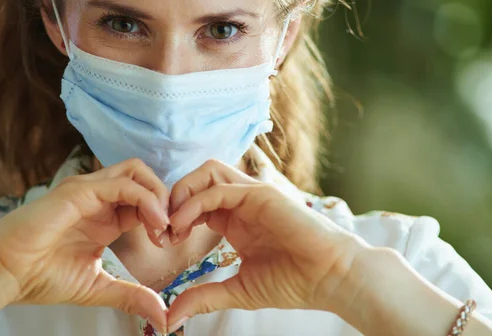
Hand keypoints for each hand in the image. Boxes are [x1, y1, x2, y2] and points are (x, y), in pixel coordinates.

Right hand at [0, 158, 170, 331]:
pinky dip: (146, 199)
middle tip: (171, 230)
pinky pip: (123, 184)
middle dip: (166, 199)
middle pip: (144, 178)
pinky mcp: (79, 191)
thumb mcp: (98, 287)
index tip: (169, 241)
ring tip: (163, 226)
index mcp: (105, 216)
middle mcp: (98, 198)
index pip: (145, 199)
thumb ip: (131, 295)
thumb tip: (163, 316)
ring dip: (158, 195)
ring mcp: (88, 191)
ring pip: (137, 172)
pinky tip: (153, 224)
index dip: (163, 215)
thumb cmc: (40, 277)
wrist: (3, 274)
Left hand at [166, 160, 369, 331]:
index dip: (174, 216)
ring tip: (172, 223)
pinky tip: (184, 224)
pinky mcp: (261, 194)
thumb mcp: (238, 290)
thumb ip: (203, 297)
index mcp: (234, 219)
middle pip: (197, 179)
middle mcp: (241, 202)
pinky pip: (218, 188)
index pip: (195, 201)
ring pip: (206, 173)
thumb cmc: (293, 282)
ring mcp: (251, 194)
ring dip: (182, 193)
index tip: (163, 242)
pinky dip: (194, 201)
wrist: (330, 279)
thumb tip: (170, 318)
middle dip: (173, 198)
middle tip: (162, 228)